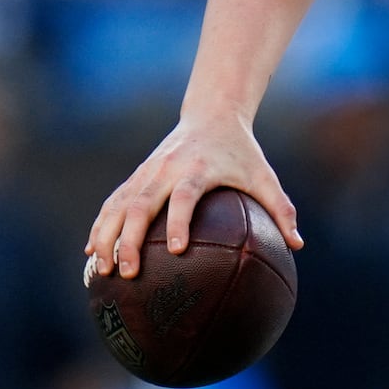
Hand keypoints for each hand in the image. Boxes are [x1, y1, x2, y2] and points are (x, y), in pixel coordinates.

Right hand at [84, 117, 301, 279]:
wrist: (211, 116)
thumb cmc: (241, 152)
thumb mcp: (264, 175)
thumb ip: (281, 209)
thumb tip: (298, 245)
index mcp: (197, 169)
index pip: (183, 197)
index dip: (177, 221)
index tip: (175, 250)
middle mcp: (166, 170)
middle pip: (139, 204)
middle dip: (129, 239)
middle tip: (129, 272)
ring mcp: (147, 173)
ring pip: (117, 205)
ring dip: (106, 236)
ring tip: (103, 270)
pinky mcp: (136, 177)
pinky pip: (112, 203)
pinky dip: (100, 227)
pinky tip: (90, 254)